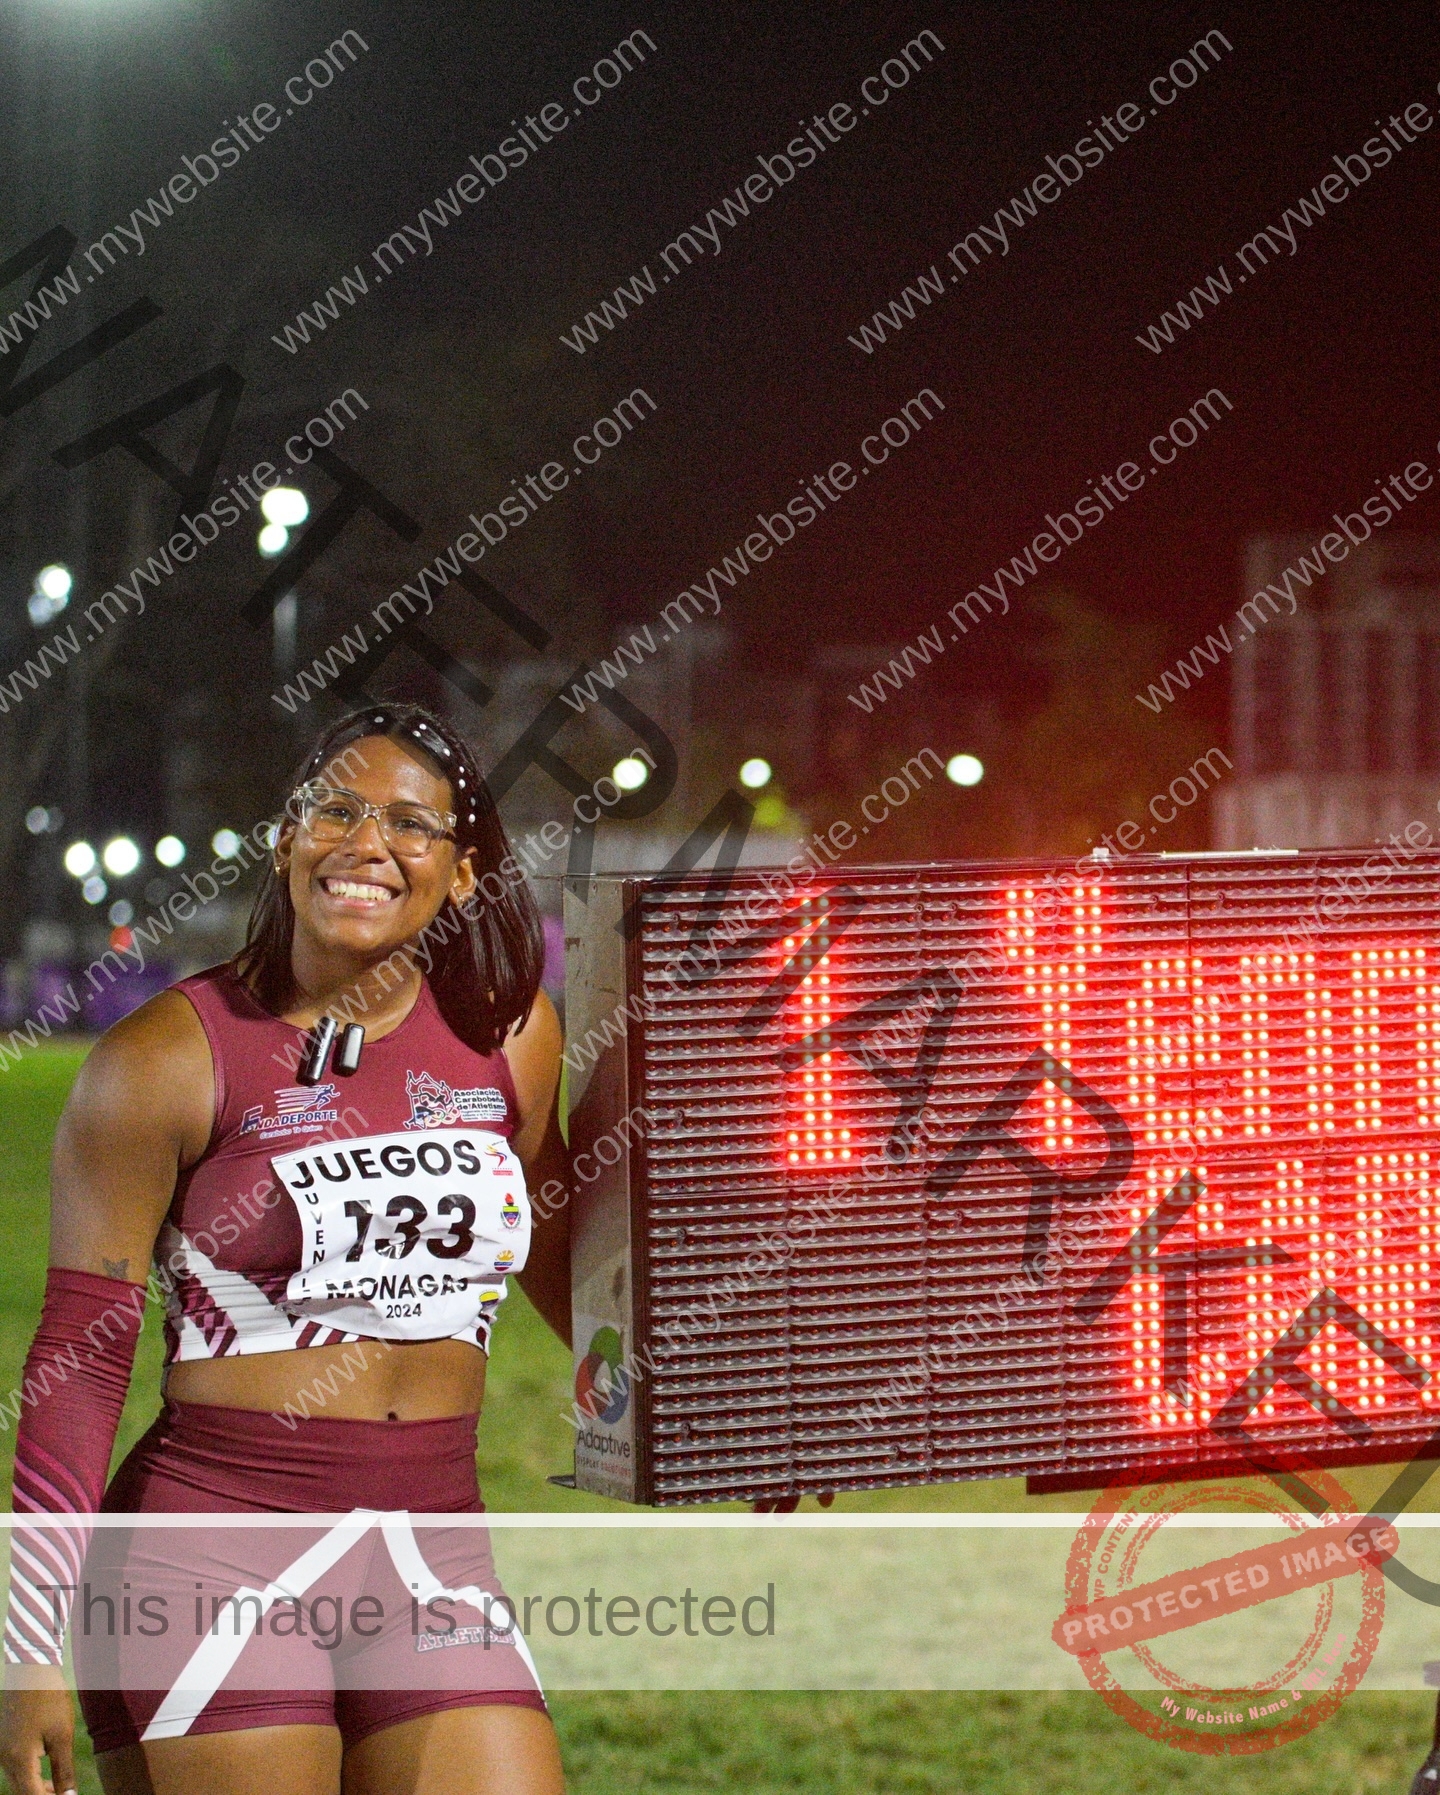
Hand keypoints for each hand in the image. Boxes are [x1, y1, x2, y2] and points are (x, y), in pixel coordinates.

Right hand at [0, 1679, 76, 1794]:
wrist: (29, 1667)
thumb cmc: (49, 1699)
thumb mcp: (62, 1735)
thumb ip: (63, 1770)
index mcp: (18, 1760)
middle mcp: (3, 1759)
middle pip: (21, 1791)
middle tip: (62, 1793)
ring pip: (16, 1779)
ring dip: (34, 1786)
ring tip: (55, 1785)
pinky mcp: (1, 1740)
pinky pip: (12, 1766)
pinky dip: (27, 1772)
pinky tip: (43, 1766)